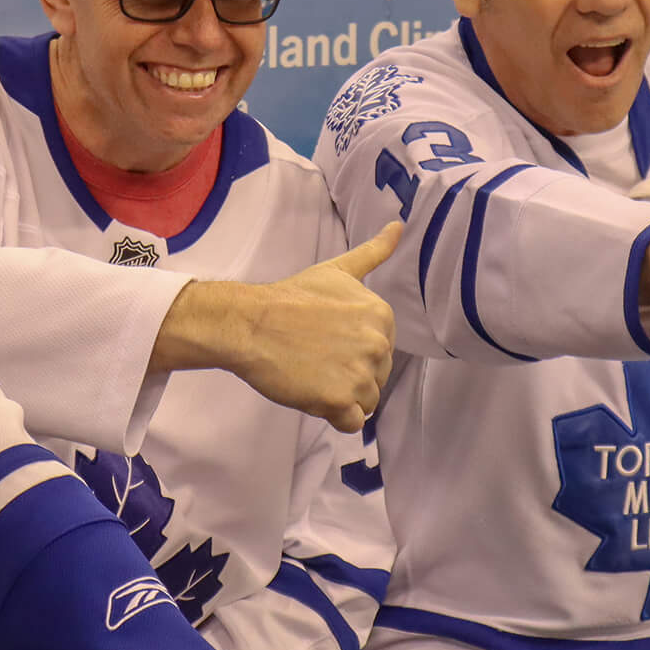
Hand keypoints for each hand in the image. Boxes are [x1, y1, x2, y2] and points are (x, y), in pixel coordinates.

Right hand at [153, 221, 401, 431]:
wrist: (250, 323)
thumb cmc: (290, 297)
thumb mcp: (336, 270)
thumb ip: (373, 252)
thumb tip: (399, 226)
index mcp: (381, 315)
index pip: (382, 351)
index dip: (352, 351)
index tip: (325, 339)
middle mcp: (377, 344)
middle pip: (375, 378)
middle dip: (348, 375)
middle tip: (314, 357)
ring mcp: (359, 373)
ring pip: (364, 402)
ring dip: (340, 396)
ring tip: (311, 374)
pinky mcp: (339, 400)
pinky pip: (351, 423)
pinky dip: (334, 416)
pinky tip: (313, 394)